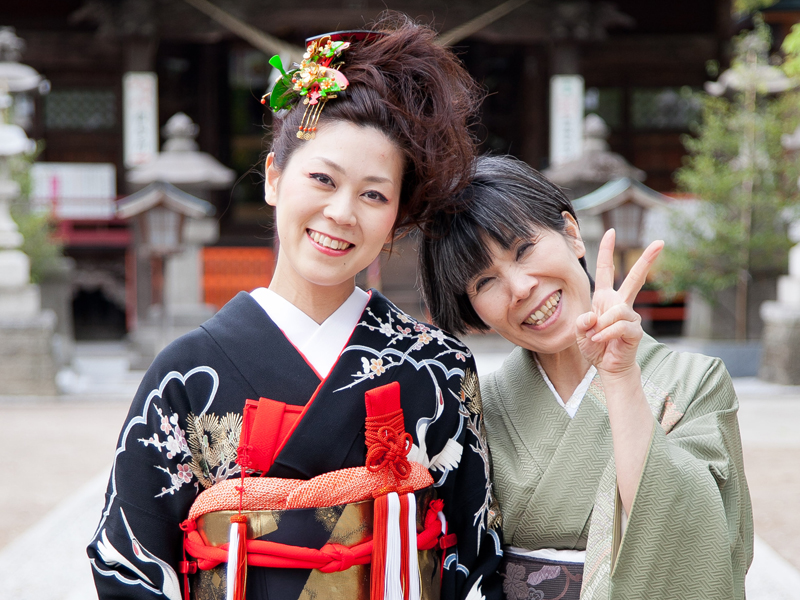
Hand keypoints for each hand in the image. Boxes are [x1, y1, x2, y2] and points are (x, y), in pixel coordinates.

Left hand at [576, 230, 663, 376]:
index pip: (606, 270)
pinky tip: (600, 341)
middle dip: (647, 260)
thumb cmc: (594, 346)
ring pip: (617, 311)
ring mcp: (630, 316)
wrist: (607, 366)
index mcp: (605, 298)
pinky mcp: (635, 330)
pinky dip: (605, 334)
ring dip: (601, 326)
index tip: (611, 232)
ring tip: (595, 337)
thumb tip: (594, 316)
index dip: (606, 251)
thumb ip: (582, 322)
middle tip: (661, 242)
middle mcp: (620, 303)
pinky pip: (619, 327)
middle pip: (635, 278)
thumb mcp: (580, 331)